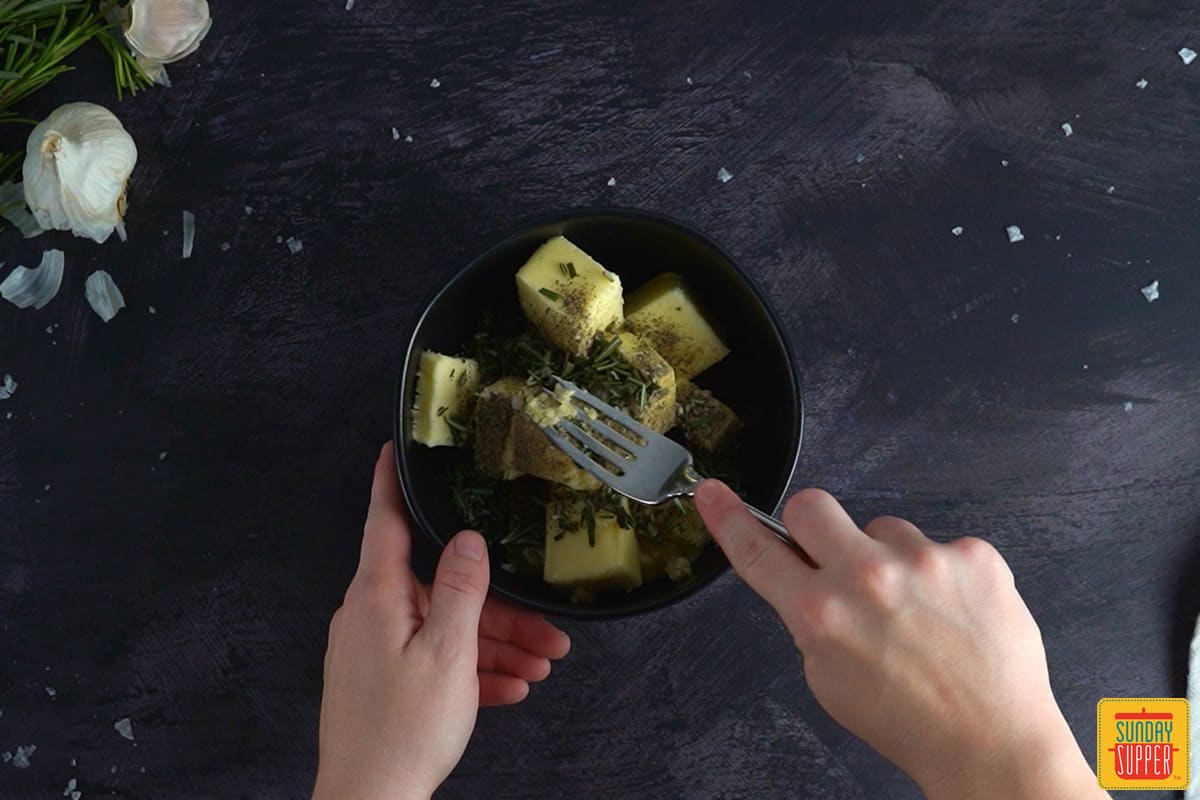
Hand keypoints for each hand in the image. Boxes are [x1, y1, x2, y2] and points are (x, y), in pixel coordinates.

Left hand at [312, 443, 570, 799]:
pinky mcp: (382, 682)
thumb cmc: (403, 732)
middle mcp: (370, 617)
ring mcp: (375, 651)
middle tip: (546, 630)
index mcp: (377, 598)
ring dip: (494, 646)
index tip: (392, 450)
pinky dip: (471, 671)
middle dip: (496, 608)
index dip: (390, 483)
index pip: (385, 523)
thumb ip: (462, 591)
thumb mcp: (447, 653)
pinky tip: (510, 688)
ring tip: (541, 665)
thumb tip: (468, 541)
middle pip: (439, 590)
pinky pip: (433, 661)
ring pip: (443, 630)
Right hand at [695, 481, 1107, 799]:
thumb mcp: (828, 678)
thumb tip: (804, 573)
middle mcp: (867, 577)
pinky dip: (941, 574)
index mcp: (820, 614)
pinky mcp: (972, 555)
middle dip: (813, 526)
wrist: (991, 742)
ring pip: (883, 528)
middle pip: (812, 506)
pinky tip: (952, 612)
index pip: (759, 551)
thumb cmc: (909, 721)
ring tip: (916, 611)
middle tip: (834, 558)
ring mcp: (924, 560)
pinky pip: (938, 545)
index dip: (728, 518)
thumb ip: (810, 618)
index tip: (713, 493)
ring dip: (888, 558)